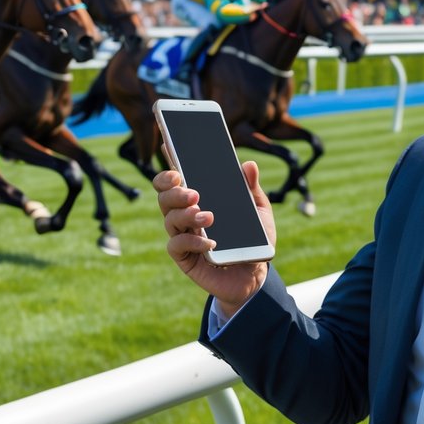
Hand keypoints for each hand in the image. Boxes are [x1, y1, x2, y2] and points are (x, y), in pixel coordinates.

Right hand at [155, 160, 276, 319]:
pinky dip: (192, 241)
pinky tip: (210, 242)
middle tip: (193, 192)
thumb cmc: (253, 239)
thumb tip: (249, 165)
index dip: (169, 163)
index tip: (169, 148)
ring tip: (207, 216)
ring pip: (169, 219)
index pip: (176, 179)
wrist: (256, 275)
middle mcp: (184, 215)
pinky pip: (177, 246)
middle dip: (173, 190)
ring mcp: (182, 236)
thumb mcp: (259, 211)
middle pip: (164, 196)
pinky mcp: (185, 258)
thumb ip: (252, 189)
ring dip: (186, 215)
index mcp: (198, 199)